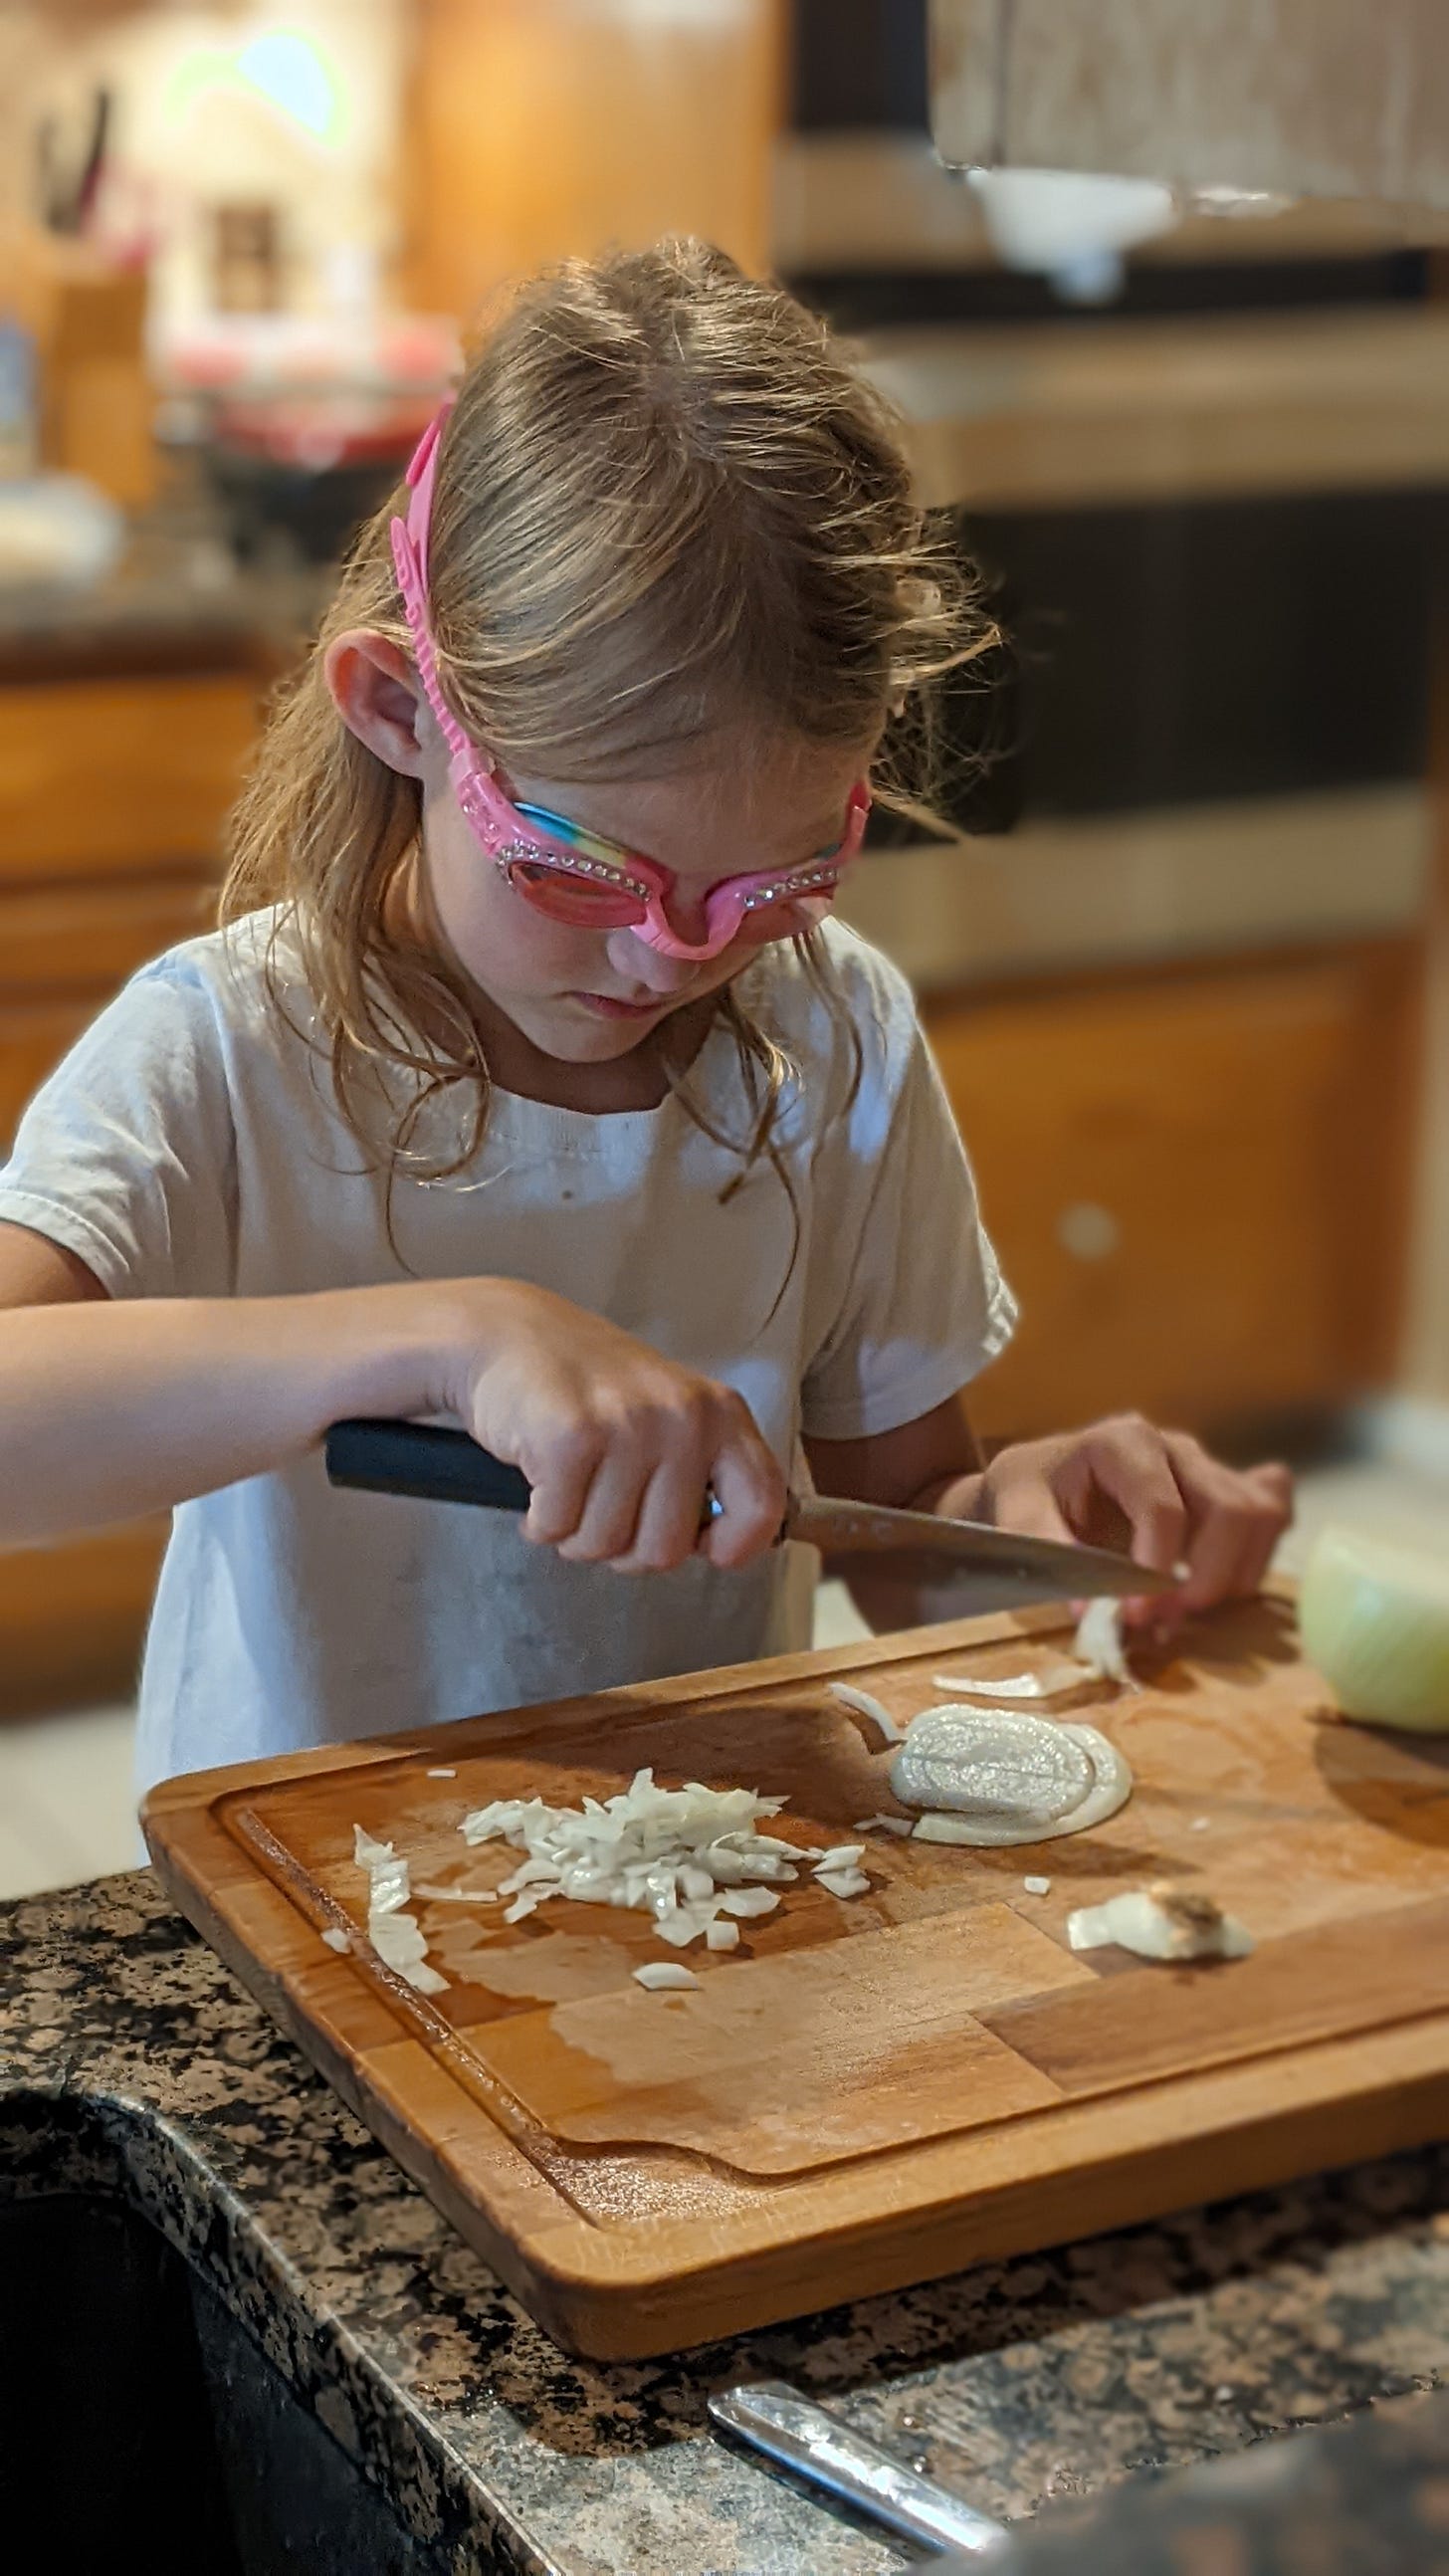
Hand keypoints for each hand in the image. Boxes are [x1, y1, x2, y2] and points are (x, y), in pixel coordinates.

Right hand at [439, 1281, 785, 1574]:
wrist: (507, 1334)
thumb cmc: (587, 1385)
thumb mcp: (669, 1414)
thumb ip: (703, 1473)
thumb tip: (727, 1547)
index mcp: (720, 1413)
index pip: (762, 1503)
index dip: (735, 1545)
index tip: (704, 1550)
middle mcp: (683, 1417)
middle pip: (666, 1550)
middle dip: (623, 1549)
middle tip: (602, 1509)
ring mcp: (628, 1426)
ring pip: (604, 1545)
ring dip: (575, 1532)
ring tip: (568, 1486)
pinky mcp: (570, 1438)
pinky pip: (556, 1526)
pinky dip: (539, 1519)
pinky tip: (539, 1479)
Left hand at [967, 1413, 1292, 1626]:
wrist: (1038, 1482)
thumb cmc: (1028, 1491)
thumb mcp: (1014, 1507)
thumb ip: (1044, 1547)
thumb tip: (1090, 1609)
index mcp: (1123, 1442)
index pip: (1165, 1506)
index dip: (1157, 1568)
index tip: (1135, 1616)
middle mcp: (1176, 1448)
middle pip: (1231, 1509)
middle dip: (1208, 1576)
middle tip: (1166, 1621)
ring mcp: (1207, 1467)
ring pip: (1261, 1513)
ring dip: (1236, 1574)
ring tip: (1188, 1609)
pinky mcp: (1225, 1491)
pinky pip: (1273, 1512)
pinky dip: (1258, 1554)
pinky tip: (1221, 1584)